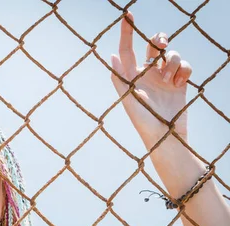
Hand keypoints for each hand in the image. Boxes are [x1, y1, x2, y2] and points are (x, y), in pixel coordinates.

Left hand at [110, 12, 192, 149]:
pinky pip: (185, 65)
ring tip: (170, 80)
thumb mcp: (129, 101)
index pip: (127, 50)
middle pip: (153, 46)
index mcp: (130, 77)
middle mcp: (146, 75)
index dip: (126, 32)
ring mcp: (163, 78)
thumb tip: (112, 56)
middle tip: (162, 44)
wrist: (166, 137)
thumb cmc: (144, 122)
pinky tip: (180, 84)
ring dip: (173, 62)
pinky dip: (184, 71)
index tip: (128, 15)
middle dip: (159, 40)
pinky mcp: (179, 82)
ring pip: (171, 55)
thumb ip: (121, 79)